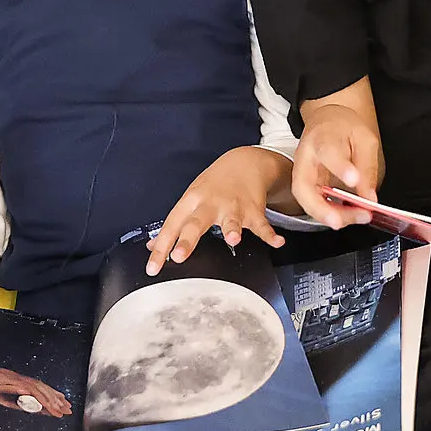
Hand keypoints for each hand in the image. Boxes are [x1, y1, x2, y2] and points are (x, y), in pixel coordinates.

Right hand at [0, 366, 72, 416]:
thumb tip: (31, 407)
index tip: (64, 407)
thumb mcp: (2, 396)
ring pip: (30, 386)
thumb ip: (16, 400)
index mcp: (19, 383)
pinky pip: (12, 382)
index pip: (40, 390)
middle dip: (54, 399)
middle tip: (66, 409)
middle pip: (40, 387)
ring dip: (43, 396)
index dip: (53, 398)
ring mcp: (8, 375)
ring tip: (54, 406)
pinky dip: (23, 388)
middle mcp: (17, 378)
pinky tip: (31, 394)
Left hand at [146, 147, 288, 274]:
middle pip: (196, 223)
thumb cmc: (214, 185)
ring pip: (231, 220)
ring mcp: (233, 207)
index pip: (172, 225)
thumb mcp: (190, 200)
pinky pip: (262, 225)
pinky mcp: (253, 211)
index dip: (161, 247)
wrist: (244, 162)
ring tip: (233, 238)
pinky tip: (277, 242)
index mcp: (191, 202)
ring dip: (232, 229)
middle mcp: (210, 204)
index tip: (152, 267)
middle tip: (179, 256)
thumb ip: (174, 225)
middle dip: (187, 240)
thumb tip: (153, 246)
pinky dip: (270, 234)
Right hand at [290, 104, 381, 229]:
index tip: (354, 180)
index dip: (341, 168)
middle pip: (303, 188)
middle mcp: (305, 158)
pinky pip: (314, 206)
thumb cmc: (343, 128)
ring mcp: (302, 174)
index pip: (328, 153)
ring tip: (358, 217)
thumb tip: (370, 197)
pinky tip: (350, 216)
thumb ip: (367, 167)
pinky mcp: (306, 187)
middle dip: (322, 209)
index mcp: (322, 138)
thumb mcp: (364, 139)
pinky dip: (331, 215)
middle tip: (343, 220)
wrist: (326, 122)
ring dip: (331, 216)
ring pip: (307, 202)